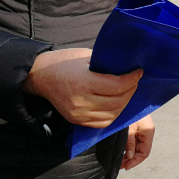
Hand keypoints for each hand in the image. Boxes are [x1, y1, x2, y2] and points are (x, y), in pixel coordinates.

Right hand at [23, 49, 141, 127]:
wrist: (40, 76)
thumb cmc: (64, 62)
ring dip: (124, 103)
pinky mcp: (76, 120)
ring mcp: (78, 113)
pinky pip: (102, 122)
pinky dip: (113, 114)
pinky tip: (117, 103)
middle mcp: (81, 101)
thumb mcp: (86, 56)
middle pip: (117, 102)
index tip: (138, 72)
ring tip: (127, 91)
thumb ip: (105, 64)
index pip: (117, 86)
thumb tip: (126, 67)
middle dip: (130, 90)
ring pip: (112, 114)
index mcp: (84, 81)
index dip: (132, 79)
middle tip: (134, 81)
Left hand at [121, 115, 154, 170]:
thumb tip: (129, 157)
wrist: (131, 98)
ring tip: (120, 161)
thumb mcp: (129, 129)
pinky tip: (122, 151)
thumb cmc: (130, 111)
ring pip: (137, 147)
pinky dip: (129, 147)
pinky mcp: (137, 128)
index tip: (127, 166)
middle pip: (141, 151)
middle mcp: (147, 132)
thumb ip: (130, 143)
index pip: (145, 152)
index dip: (136, 161)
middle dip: (131, 159)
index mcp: (148, 132)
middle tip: (120, 165)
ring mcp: (142, 130)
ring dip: (129, 154)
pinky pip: (135, 141)